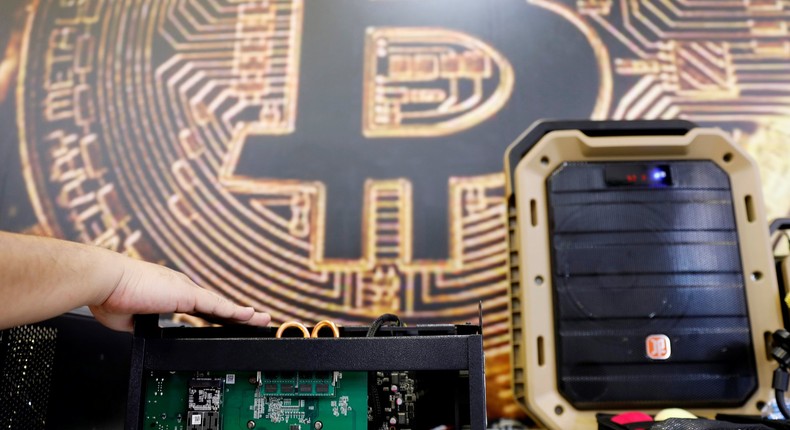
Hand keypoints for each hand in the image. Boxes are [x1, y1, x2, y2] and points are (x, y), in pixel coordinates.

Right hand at [89, 258, 269, 331]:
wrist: (104, 282)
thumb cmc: (109, 296)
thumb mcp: (128, 319)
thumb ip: (143, 326)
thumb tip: (144, 334)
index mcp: (168, 293)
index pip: (198, 308)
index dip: (215, 315)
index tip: (226, 322)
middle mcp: (180, 287)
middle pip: (216, 305)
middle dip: (236, 314)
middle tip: (254, 320)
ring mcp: (185, 289)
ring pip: (222, 304)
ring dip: (242, 313)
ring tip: (261, 319)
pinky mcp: (186, 293)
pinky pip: (216, 305)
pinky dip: (234, 311)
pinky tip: (248, 316)